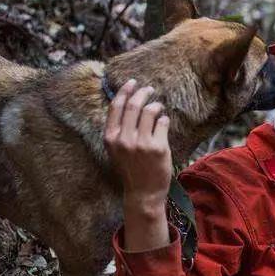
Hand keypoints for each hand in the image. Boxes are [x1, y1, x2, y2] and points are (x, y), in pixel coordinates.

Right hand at [104, 79, 171, 208]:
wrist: (143, 193)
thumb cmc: (131, 170)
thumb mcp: (116, 150)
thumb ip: (118, 129)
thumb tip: (127, 102)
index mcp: (110, 138)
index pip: (116, 107)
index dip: (124, 91)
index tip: (132, 82)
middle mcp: (124, 139)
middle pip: (134, 105)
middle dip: (143, 93)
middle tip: (149, 89)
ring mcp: (141, 143)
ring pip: (150, 111)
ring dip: (156, 106)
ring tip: (158, 108)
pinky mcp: (158, 147)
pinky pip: (163, 122)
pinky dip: (164, 119)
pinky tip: (163, 123)